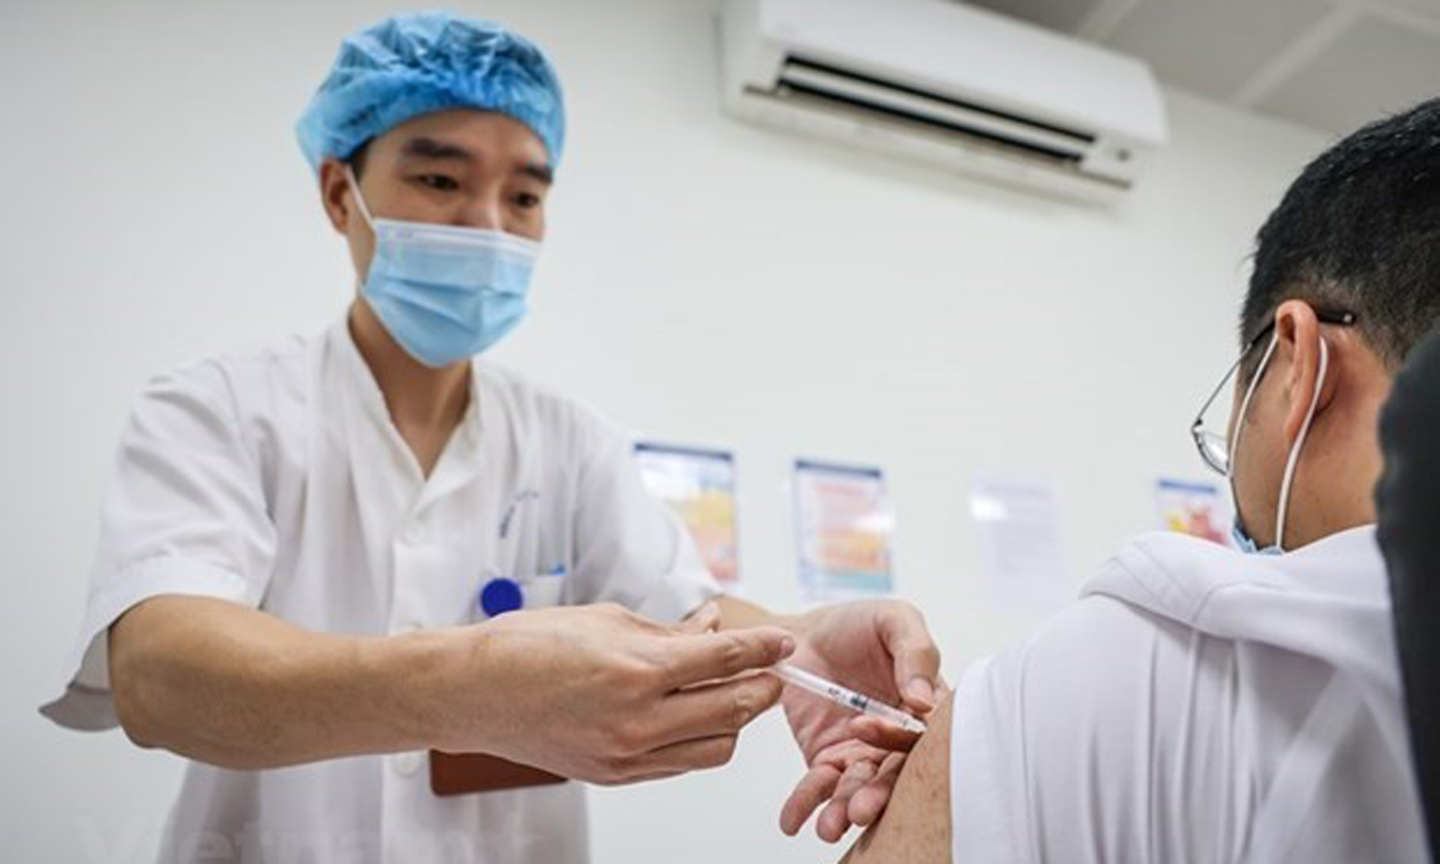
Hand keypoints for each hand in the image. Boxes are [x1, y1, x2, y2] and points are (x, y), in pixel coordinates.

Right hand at [426, 602, 793, 784]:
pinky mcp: (615, 776)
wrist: (474, 692)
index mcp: (637, 670)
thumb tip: (712, 627)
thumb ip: (669, 630)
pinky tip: (693, 714)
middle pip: (733, 710)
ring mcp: (627, 755)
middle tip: (771, 671)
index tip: (784, 643)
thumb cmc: (529, 645)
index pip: (725, 660)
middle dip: (762, 688)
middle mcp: (637, 721)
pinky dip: (698, 739)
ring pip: (715, 747)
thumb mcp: (608, 619)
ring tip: (731, 692)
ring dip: (734, 720)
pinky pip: (681, 763)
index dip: (764, 650)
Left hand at [777, 600, 939, 841]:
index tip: (870, 729)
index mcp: (926, 706)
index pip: (923, 734)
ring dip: (844, 808)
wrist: (803, 633)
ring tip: (829, 825)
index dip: (900, 739)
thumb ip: (916, 652)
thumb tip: (922, 701)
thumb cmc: (858, 624)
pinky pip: (820, 785)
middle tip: (860, 810)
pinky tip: (792, 820)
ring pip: (858, 786)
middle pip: (893, 772)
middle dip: (877, 795)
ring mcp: (863, 751)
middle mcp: (898, 736)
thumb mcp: (895, 620)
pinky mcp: (829, 759)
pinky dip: (806, 803)